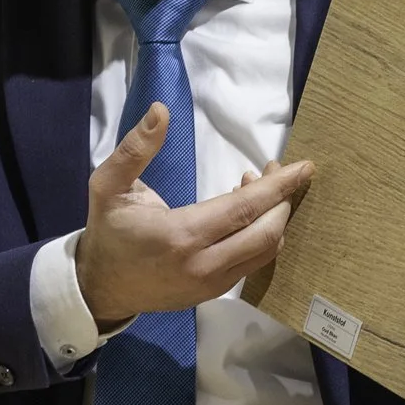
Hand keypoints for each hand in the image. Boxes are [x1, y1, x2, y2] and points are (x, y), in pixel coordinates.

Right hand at [74, 102, 314, 325]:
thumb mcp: (108, 186)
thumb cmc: (108, 231)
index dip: (279, 187)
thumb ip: (135, 149)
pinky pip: (252, 264)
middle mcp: (204, 265)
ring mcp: (212, 284)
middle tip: (276, 172)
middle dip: (282, 200)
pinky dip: (260, 236)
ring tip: (258, 188)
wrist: (100, 287)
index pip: (245, 209)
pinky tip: (244, 214)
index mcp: (181, 235)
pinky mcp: (215, 293)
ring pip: (265, 252)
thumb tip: (161, 111)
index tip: (304, 167)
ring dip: (273, 219)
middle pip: (267, 234)